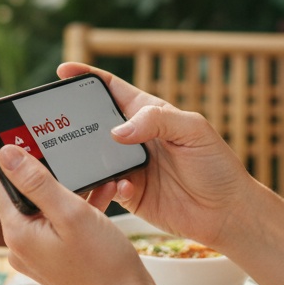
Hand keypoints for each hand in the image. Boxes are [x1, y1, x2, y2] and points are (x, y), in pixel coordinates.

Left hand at [0, 147, 164, 284]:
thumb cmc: (103, 264)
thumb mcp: (71, 213)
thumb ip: (37, 182)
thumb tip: (5, 153)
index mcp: (17, 233)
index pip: (0, 182)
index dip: (13, 156)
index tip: (31, 134)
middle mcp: (22, 245)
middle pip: (26, 194)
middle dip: (52, 172)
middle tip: (71, 150)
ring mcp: (41, 254)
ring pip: (50, 208)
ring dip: (72, 190)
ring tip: (99, 176)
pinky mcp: (59, 259)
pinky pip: (63, 224)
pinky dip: (81, 209)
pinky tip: (106, 195)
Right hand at [56, 63, 256, 249]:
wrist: (227, 213)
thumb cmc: (217, 165)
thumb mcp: (194, 130)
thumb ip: (157, 120)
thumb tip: (117, 131)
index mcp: (148, 114)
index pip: (111, 89)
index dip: (87, 78)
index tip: (63, 71)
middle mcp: (134, 139)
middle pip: (93, 124)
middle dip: (74, 121)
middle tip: (55, 123)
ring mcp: (129, 167)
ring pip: (93, 158)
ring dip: (86, 159)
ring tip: (83, 160)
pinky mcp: (128, 195)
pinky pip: (104, 189)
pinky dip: (106, 187)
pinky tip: (123, 188)